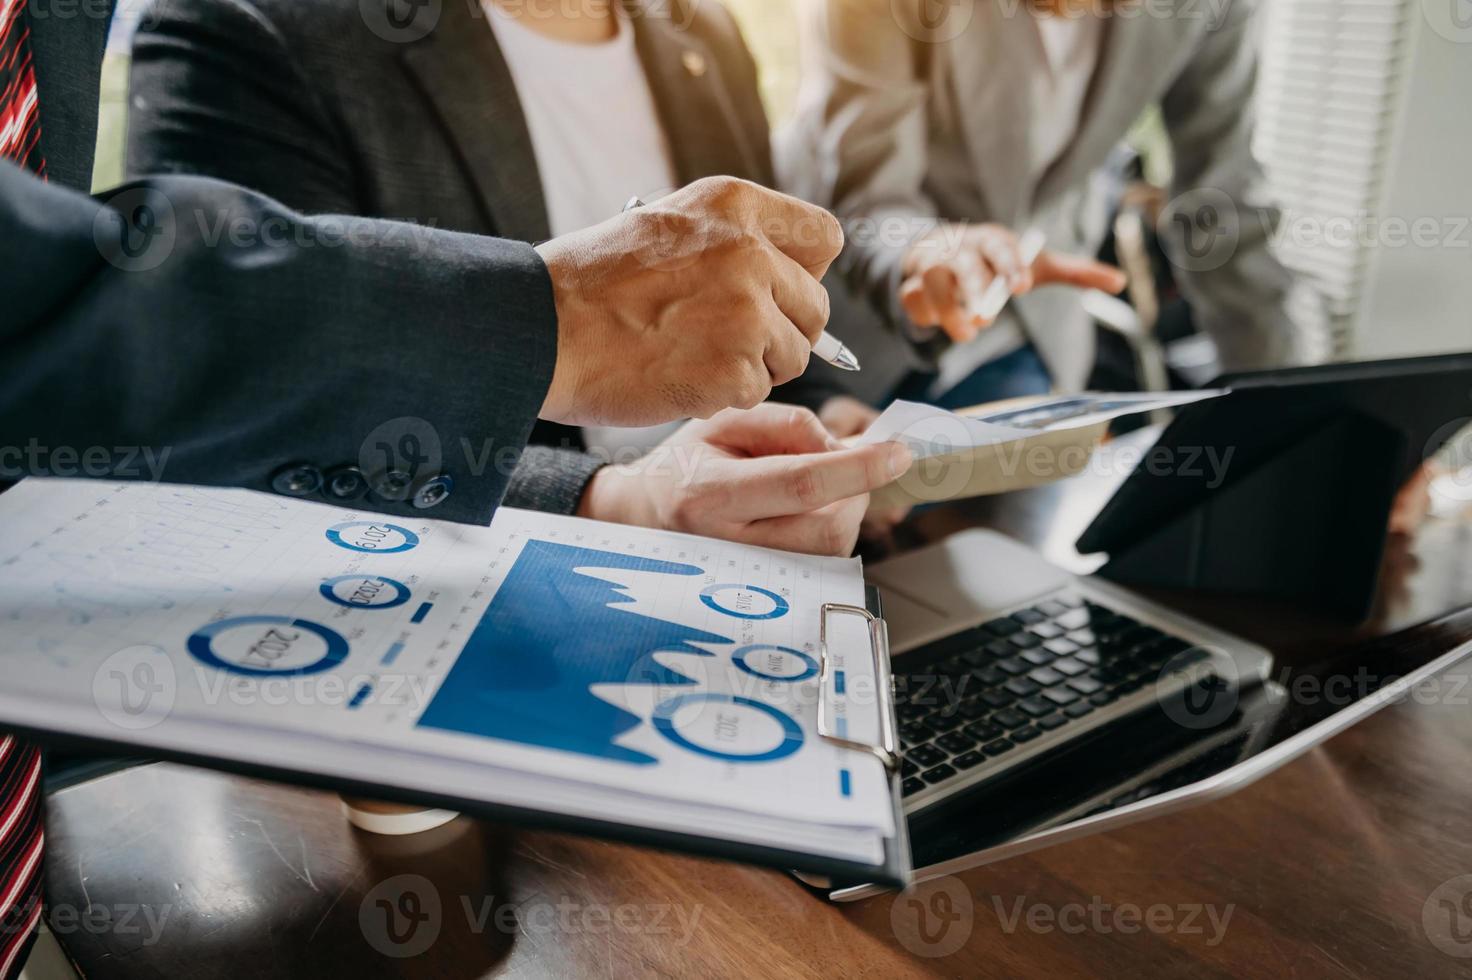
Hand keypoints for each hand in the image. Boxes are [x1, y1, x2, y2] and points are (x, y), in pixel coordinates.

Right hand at [535, 177, 843, 426]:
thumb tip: (785, 276)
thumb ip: (730, 240)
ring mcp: (746, 313)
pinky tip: (679, 378)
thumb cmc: (588, 286)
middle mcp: (750, 252)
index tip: (777, 292)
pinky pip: (758, 392)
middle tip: (727, 341)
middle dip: (782, 332)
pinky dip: (724, 396)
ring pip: (794, 355)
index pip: (824, 237)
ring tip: (694, 357)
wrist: (539, 330)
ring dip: (755, 367)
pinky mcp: (734, 369)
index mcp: (734, 206)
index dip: (804, 273)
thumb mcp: (664, 226)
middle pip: (816, 307)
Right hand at [576, 403, 911, 556]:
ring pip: (830, 552)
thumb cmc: (684, 465)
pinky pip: (820, 566)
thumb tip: (838, 449)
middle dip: (853, 492)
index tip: (898, 452)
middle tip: (842, 466)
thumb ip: (784, 424)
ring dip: (843, 514)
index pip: (801, 483)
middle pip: (827, 527)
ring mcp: (744, 578)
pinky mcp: (762, 595)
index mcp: (711, 491)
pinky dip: (828, 533)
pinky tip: (803, 516)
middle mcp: (727, 544)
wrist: (640, 519)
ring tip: (808, 491)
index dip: (857, 469)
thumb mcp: (722, 420)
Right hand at [900, 222, 1126, 340]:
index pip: (1000, 247)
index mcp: (991, 238)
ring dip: (946, 308)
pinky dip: (922, 312)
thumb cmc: (997, 260)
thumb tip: (1120, 282)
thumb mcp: (1035, 263)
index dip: (1009, 266)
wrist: (944, 248)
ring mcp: (930, 263)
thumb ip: (1074, 273)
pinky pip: (910, 297)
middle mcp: (958, 246)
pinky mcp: (910, 283)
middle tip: (987, 319)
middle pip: (962, 262)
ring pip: (929, 280)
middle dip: (974, 288)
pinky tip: (935, 322)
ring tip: (967, 334)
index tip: (1022, 287)